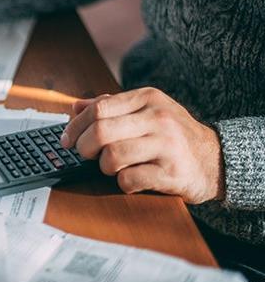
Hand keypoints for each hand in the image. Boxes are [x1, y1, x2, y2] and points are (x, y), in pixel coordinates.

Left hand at [60, 87, 224, 203]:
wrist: (215, 160)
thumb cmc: (172, 134)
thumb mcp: (146, 110)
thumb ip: (111, 107)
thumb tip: (75, 107)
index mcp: (147, 98)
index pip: (98, 108)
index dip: (75, 126)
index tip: (66, 139)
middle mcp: (158, 118)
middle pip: (101, 131)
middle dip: (84, 147)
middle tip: (84, 155)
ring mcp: (166, 145)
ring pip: (112, 156)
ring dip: (103, 166)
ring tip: (111, 167)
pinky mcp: (171, 173)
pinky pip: (129, 180)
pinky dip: (122, 183)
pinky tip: (131, 179)